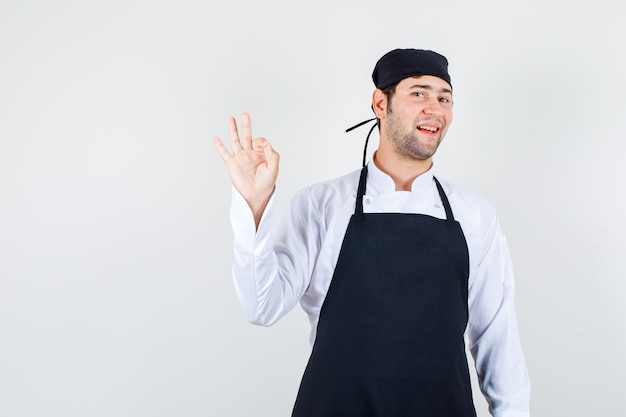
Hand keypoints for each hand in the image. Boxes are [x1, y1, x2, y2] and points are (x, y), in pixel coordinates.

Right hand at [213, 113, 278, 227]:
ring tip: (231, 119)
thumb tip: (267, 144)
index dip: (262, 143)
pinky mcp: (232, 164)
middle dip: (246, 125)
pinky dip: (220, 146)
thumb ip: (273, 155)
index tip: (263, 149)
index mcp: (260, 154)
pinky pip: (225, 154)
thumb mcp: (274, 168)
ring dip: (233, 130)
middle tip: (245, 114)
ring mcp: (240, 158)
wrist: (256, 195)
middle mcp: (249, 154)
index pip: (260, 141)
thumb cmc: (266, 183)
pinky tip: (216, 139)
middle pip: (247, 136)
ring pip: (235, 141)